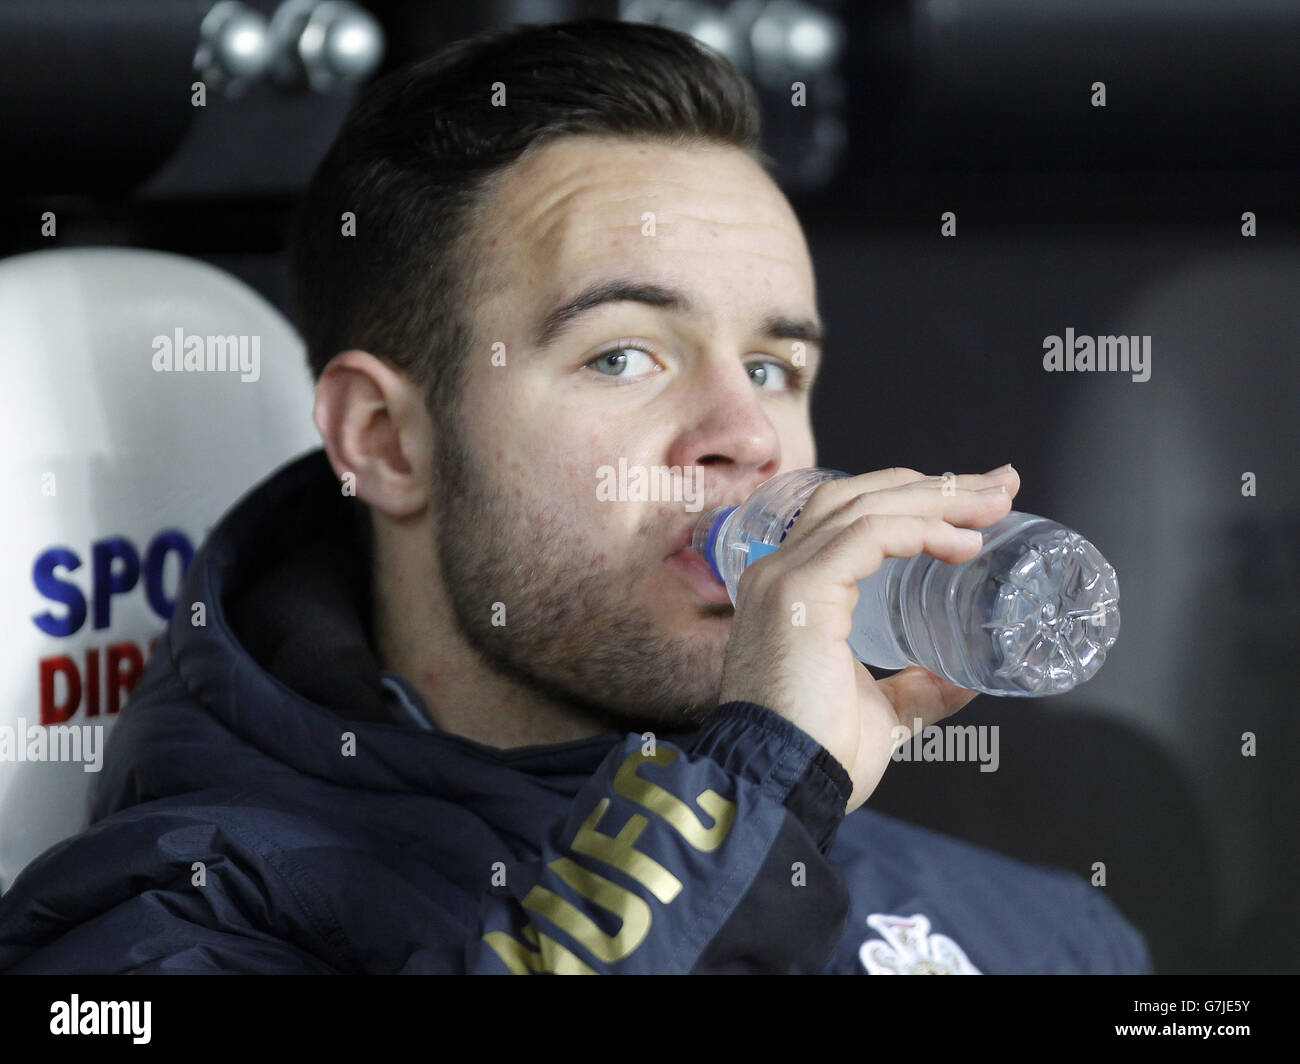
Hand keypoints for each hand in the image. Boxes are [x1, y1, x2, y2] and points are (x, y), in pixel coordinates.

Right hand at [718, 464, 1020, 811]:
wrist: (782, 785)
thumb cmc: (820, 753)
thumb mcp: (882, 712)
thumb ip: (918, 690)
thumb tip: (964, 677)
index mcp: (793, 591)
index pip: (849, 518)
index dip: (915, 500)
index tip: (978, 502)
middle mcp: (781, 571)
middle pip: (859, 497)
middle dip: (936, 486)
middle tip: (1000, 486)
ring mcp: (786, 576)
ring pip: (866, 506)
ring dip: (938, 499)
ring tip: (995, 504)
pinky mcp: (801, 590)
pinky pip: (867, 536)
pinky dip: (919, 530)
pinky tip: (961, 543)